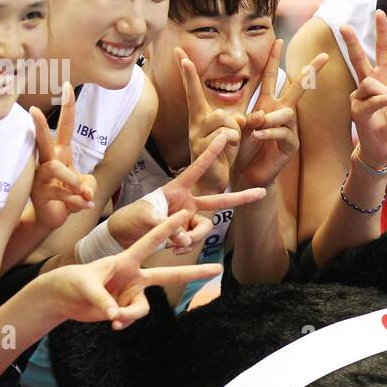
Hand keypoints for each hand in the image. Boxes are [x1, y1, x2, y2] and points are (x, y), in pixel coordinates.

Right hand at [28, 84, 96, 230]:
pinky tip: (83, 207)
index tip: (67, 85)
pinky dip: (79, 203)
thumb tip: (84, 191)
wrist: (53, 217)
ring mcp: (41, 177)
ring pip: (58, 170)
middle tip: (33, 111)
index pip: (65, 127)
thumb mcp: (84, 187)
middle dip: (40, 126)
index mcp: (61, 153)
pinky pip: (64, 194)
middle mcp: (48, 161)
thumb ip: (88, 185)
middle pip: (43, 140)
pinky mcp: (40, 194)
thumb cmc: (68, 194)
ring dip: (75, 184)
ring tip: (84, 196)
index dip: (67, 107)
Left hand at [47, 211, 223, 329]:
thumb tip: (116, 316)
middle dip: (194, 272)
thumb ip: (104, 300)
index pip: (150, 242)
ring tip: (112, 317)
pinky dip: (123, 322)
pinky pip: (133, 318)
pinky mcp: (126, 308)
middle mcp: (134, 276)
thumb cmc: (72, 282)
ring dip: (130, 314)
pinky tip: (111, 322)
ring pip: (144, 308)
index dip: (167, 229)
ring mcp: (132, 293)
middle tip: (217, 269)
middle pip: (169, 274)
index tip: (184, 214)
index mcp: (125, 261)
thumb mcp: (86, 287)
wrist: (64, 299)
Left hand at [105, 134, 265, 254]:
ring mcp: (189, 218)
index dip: (210, 155)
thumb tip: (185, 238)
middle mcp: (187, 202)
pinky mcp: (186, 233)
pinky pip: (195, 240)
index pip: (196, 169)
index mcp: (177, 190)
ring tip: (176, 244)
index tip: (224, 137)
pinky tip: (174, 249)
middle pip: (218, 200)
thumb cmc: (132, 218)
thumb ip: (168, 226)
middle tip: (262, 192)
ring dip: (194, 237)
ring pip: (205, 227)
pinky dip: (186, 245)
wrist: (124, 235)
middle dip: (240, 197)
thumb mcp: (146, 218)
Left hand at [230, 39, 325, 189]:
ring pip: (287, 113)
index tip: (279, 40)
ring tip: (255, 125)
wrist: (243, 174)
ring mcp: (288, 129)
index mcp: (267, 104)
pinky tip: (258, 134)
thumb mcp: (237, 127)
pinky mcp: (290, 145)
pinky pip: (284, 133)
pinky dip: (270, 132)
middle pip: (298, 88)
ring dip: (271, 118)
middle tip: (324, 56)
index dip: (275, 59)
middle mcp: (281, 113)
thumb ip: (245, 117)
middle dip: (310, 71)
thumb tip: (259, 115)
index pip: (272, 77)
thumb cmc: (240, 148)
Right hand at [341, 10, 386, 169]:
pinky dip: (383, 100)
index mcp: (383, 78)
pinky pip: (370, 100)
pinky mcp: (357, 111)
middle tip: (343, 25)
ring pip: (370, 83)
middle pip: (359, 59)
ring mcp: (360, 97)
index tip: (379, 12)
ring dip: (385, 92)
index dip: (382, 32)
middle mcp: (369, 85)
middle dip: (352, 42)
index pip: (382, 51)